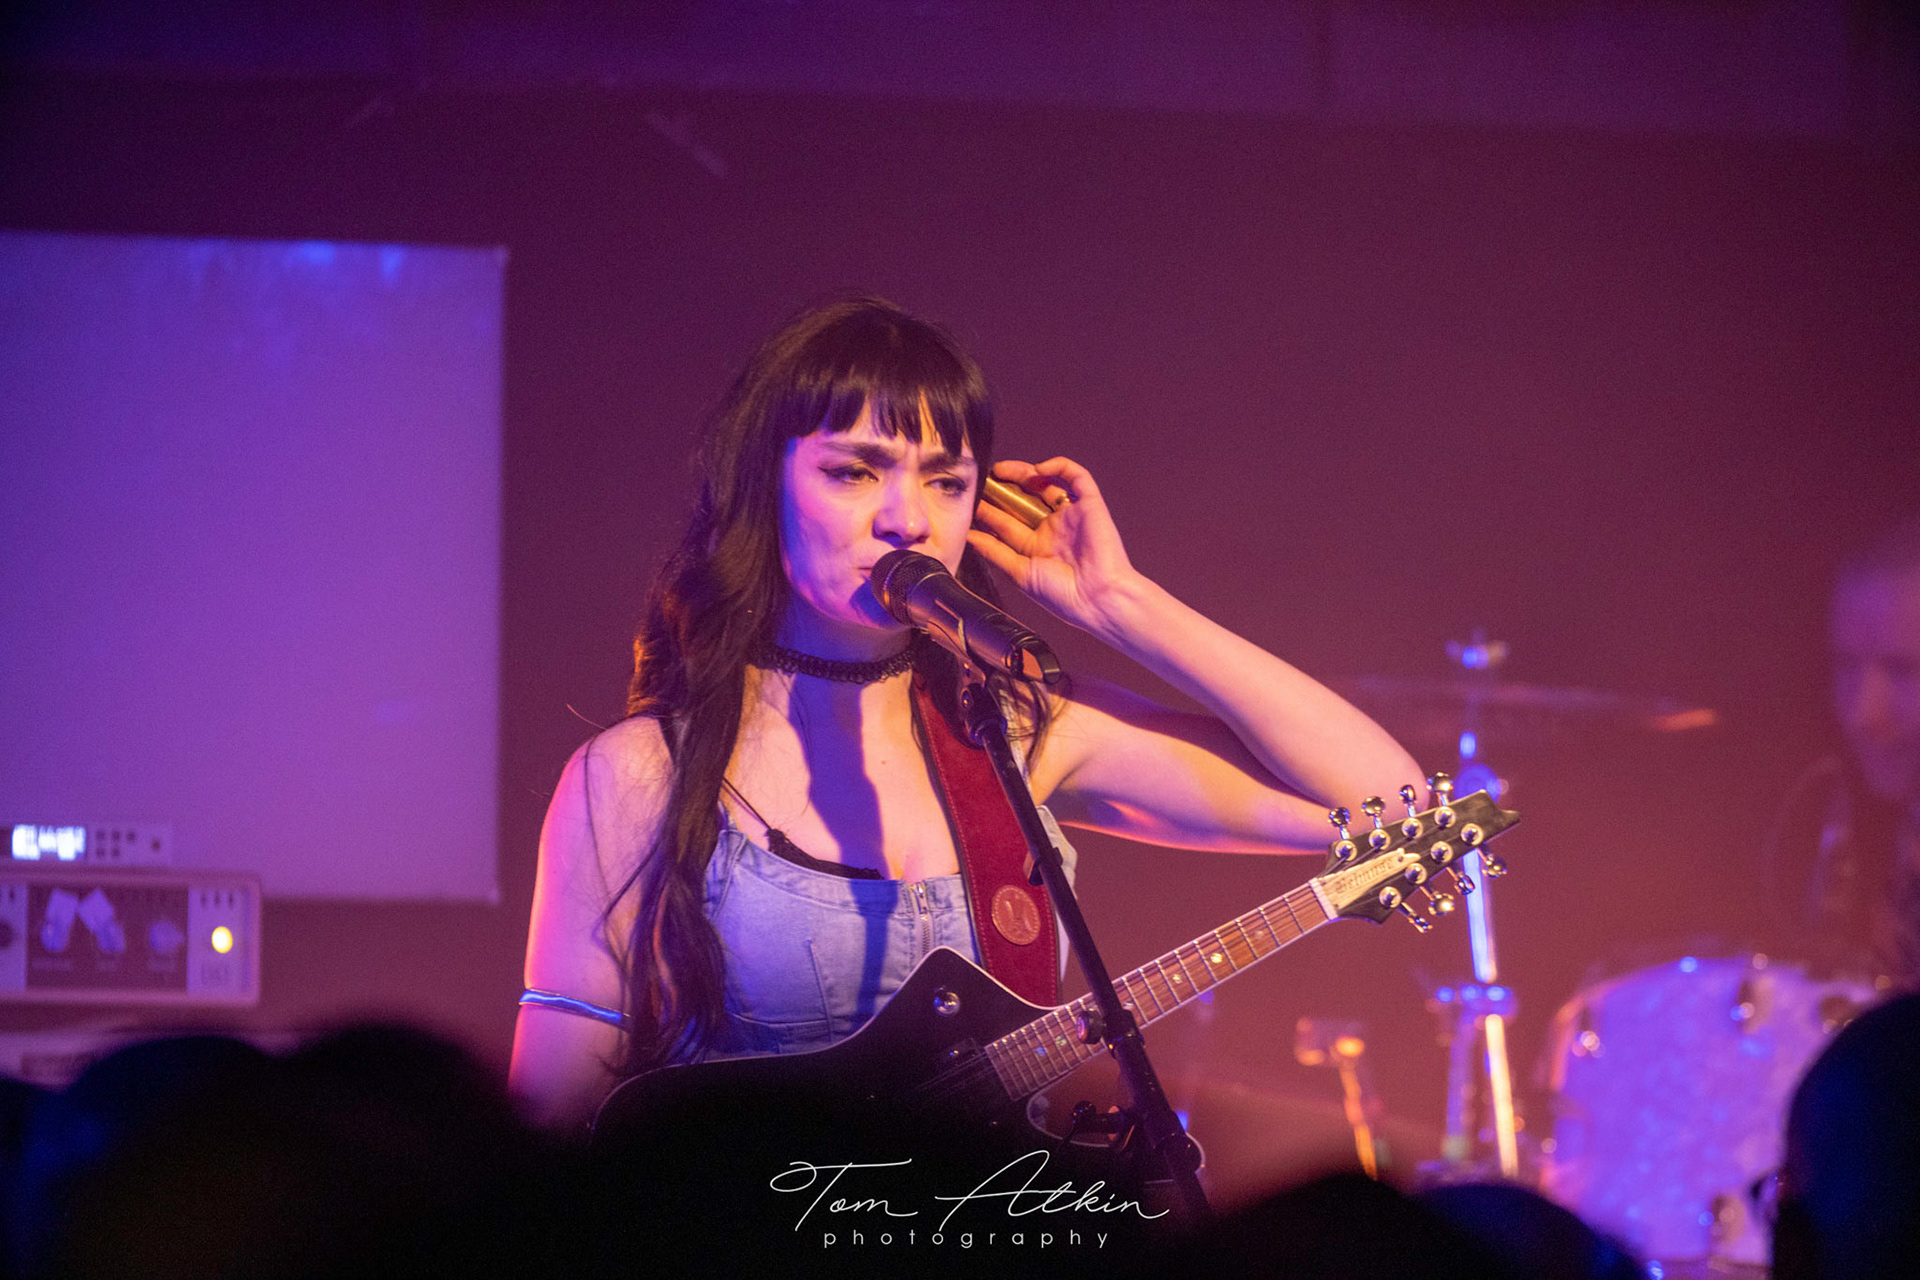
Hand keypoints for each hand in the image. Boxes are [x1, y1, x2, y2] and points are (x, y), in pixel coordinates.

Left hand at [968, 457, 1142, 638]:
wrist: (1097, 598)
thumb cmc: (1061, 594)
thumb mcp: (1020, 573)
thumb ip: (995, 552)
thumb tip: (968, 536)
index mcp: (1037, 548)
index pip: (1007, 523)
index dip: (988, 511)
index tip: (970, 501)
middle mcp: (1054, 529)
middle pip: (1025, 500)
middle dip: (1003, 489)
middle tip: (984, 481)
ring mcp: (1072, 515)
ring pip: (1046, 484)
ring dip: (1024, 473)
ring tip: (1001, 470)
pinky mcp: (1090, 504)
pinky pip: (1077, 477)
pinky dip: (1059, 466)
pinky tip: (1039, 469)